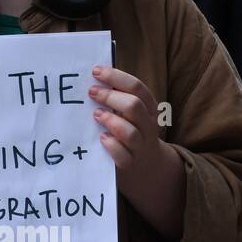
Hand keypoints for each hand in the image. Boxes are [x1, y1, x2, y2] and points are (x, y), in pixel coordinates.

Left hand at [88, 64, 184, 241]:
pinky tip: (102, 139)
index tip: (96, 72)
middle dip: (111, 97)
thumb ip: (118, 98)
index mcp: (149, 109)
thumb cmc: (132, 133)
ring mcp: (140, 147)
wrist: (147, 169)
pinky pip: (123, 156)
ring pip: (130, 132)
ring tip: (96, 115)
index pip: (137, 88)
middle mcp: (148, 127)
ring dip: (111, 121)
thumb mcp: (131, 114)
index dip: (117, 78)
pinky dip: (112, 146)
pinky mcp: (130, 165)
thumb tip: (94, 77)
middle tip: (91, 92)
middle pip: (134, 107)